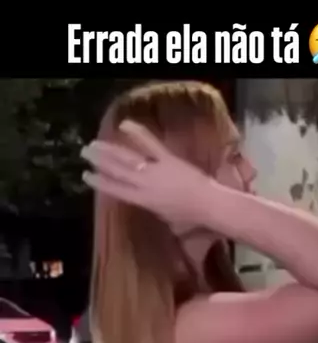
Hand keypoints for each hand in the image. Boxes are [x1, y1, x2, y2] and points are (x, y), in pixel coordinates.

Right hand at [81, 120, 215, 223]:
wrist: (207, 204)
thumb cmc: (190, 217)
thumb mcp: (167, 218)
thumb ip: (154, 207)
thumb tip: (149, 200)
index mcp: (142, 201)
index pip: (115, 190)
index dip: (99, 182)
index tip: (86, 175)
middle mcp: (143, 184)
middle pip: (116, 171)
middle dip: (99, 161)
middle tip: (85, 153)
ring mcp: (154, 169)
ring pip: (126, 158)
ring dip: (109, 150)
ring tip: (94, 144)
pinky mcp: (166, 158)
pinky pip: (149, 143)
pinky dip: (137, 132)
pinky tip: (124, 124)